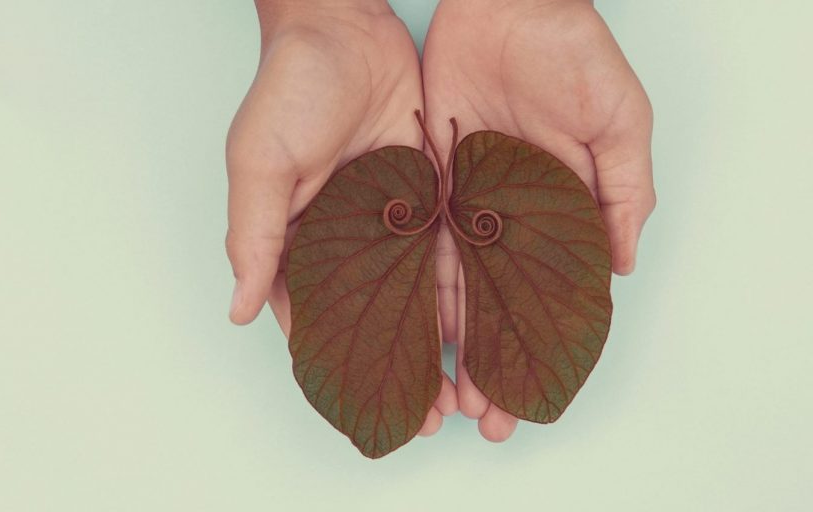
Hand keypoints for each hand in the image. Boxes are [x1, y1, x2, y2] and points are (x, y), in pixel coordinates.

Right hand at [225, 0, 457, 434]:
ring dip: (440, 340)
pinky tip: (486, 325)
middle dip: (401, 366)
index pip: (314, 318)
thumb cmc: (289, 88)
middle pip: (374, 317)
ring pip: (417, 292)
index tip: (368, 406)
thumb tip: (238, 311)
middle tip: (431, 417)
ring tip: (466, 389)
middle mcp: (345, 238)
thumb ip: (254, 235)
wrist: (344, 24)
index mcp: (295, 239)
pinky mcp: (428, 192)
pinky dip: (465, 288)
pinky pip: (449, 247)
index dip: (339, 365)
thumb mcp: (258, 162)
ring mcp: (389, 218)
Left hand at [423, 0, 655, 440]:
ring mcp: (467, 199)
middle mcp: (510, 216)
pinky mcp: (428, 176)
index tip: (529, 397)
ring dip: (449, 339)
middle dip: (487, 359)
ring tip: (442, 392)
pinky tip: (411, 329)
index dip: (542, 346)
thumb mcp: (620, 120)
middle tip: (477, 416)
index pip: (550, 296)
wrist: (508, 2)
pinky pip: (418, 237)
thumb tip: (621, 269)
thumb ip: (623, 192)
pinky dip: (415, 282)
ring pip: (455, 282)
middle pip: (497, 303)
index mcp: (560, 210)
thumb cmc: (574, 53)